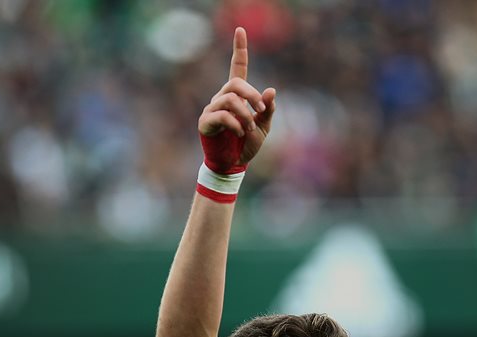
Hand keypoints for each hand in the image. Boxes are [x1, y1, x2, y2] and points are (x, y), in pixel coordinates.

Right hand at [198, 28, 276, 172]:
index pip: (238, 67)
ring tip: (250, 129)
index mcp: (237, 96)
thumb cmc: (246, 145)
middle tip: (261, 110)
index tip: (240, 30)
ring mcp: (212, 109)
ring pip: (229, 99)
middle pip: (235, 83)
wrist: (233, 165)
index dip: (240, 49)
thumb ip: (267, 110)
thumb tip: (271, 91)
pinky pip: (221, 115)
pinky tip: (240, 132)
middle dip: (251, 95)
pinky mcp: (206, 122)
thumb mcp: (263, 127)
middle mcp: (223, 98)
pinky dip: (235, 123)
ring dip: (245, 114)